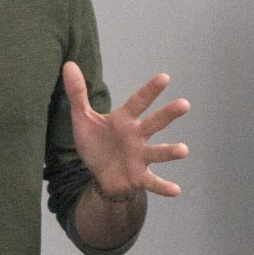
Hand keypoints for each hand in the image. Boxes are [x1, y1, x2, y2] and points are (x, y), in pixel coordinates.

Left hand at [63, 63, 187, 201]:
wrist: (100, 174)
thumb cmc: (97, 143)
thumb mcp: (83, 119)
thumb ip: (78, 94)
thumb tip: (68, 64)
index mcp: (125, 120)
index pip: (138, 102)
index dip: (150, 90)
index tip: (164, 78)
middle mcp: (137, 136)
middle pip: (155, 123)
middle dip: (169, 114)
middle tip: (184, 104)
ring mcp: (141, 156)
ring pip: (158, 152)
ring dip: (171, 151)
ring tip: (183, 150)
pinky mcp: (139, 176)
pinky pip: (153, 181)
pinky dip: (164, 186)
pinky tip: (176, 190)